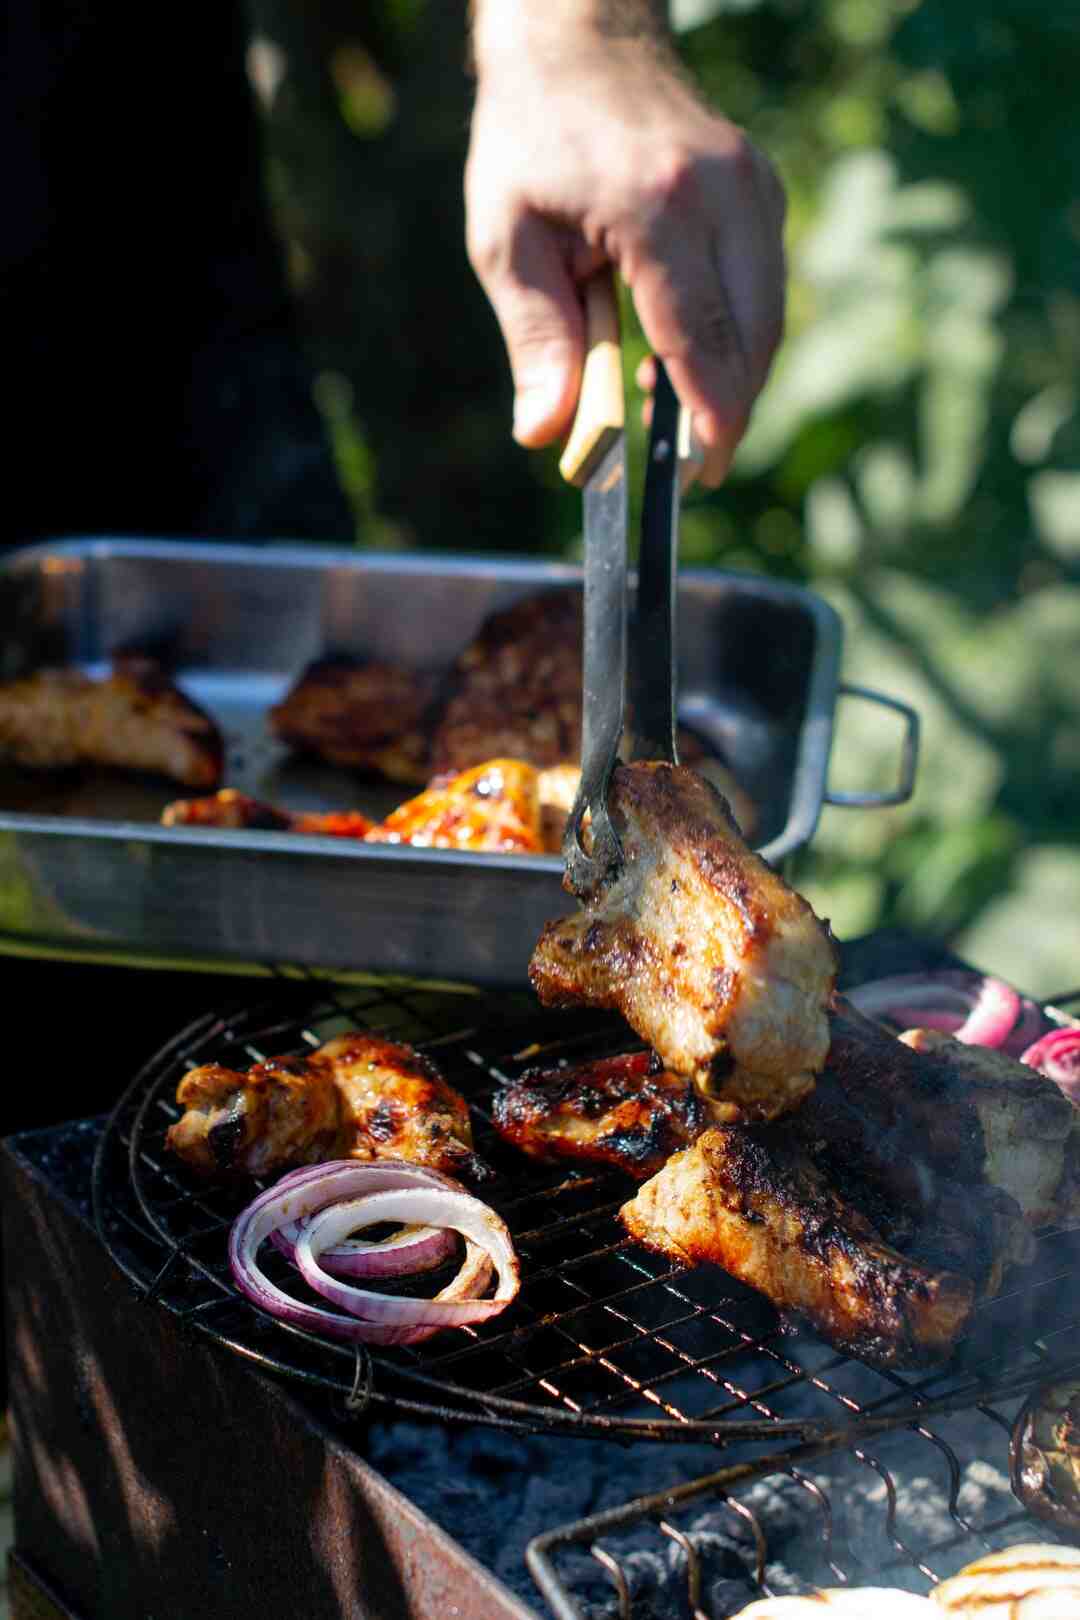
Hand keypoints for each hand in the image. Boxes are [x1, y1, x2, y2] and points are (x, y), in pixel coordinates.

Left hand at [465, 17, 785, 486]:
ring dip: (731, 375)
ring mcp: (753, 185)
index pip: (702, 338)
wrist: (579, 42)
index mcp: (657, 207)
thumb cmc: (532, 139)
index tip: (703, 474)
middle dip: (727, 411)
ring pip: (767, 316)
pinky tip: (684, 351)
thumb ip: (535, 339)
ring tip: (670, 405)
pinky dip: (735, 334)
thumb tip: (544, 433)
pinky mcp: (762, 189)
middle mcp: (723, 192)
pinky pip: (763, 285)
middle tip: (688, 464)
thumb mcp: (506, 241)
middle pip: (752, 337)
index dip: (709, 418)